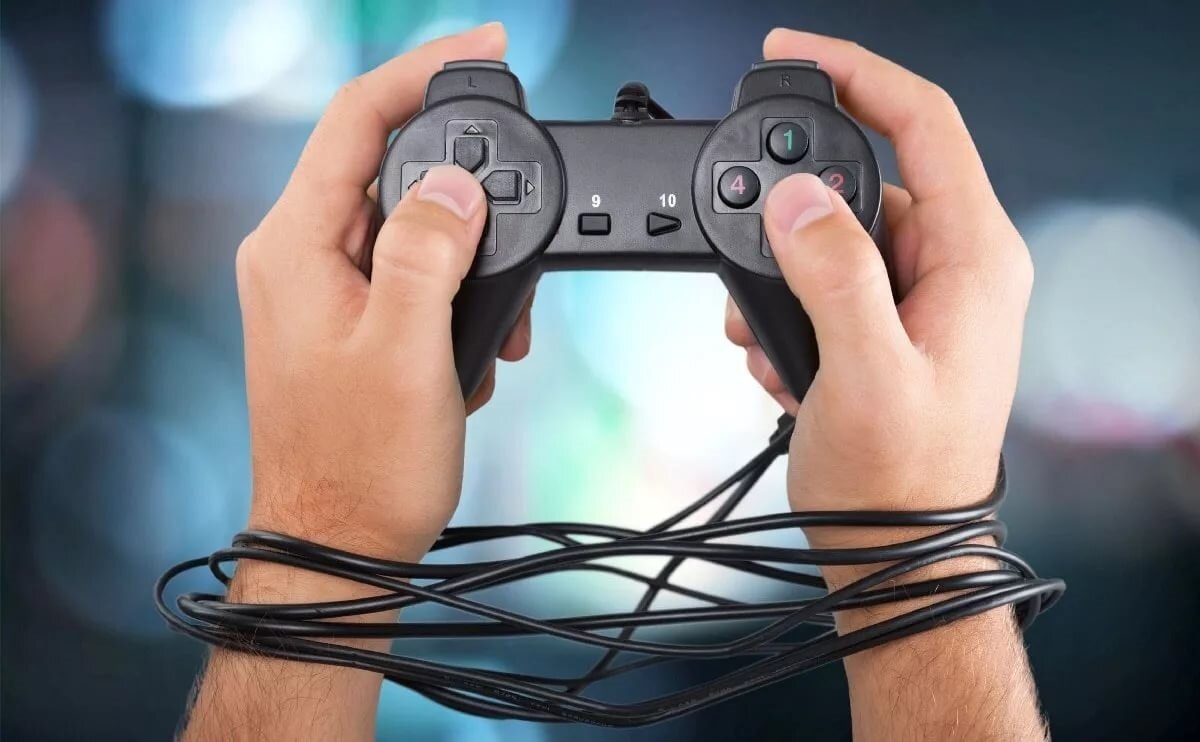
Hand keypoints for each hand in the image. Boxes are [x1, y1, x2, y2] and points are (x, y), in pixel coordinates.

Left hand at [235, 22, 529, 561]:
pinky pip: (409, 272)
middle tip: (515, 240)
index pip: (354, 119)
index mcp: (294, 246)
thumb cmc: (362, 468)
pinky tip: (470, 353)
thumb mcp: (408, 352)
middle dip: (468, 197)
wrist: (338, 544)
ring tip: (494, 328)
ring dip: (469, 261)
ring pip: (409, 226)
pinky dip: (454, 297)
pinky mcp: (345, 317)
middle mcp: (296, 255)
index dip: (422, 72)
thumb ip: (430, 251)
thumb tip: (456, 182)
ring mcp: (319, 287)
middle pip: (388, 168)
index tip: (488, 49)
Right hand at [726, 31, 1033, 552]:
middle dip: (791, 212)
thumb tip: (792, 197)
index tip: (791, 52)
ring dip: (780, 274)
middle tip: (748, 255)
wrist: (895, 552)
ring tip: (764, 336)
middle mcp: (953, 267)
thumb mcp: (864, 374)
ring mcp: (918, 297)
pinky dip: (787, 309)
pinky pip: (825, 279)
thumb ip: (831, 274)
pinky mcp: (885, 325)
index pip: (924, 122)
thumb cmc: (899, 481)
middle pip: (862, 180)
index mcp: (974, 258)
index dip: (858, 73)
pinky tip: (779, 360)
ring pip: (832, 235)